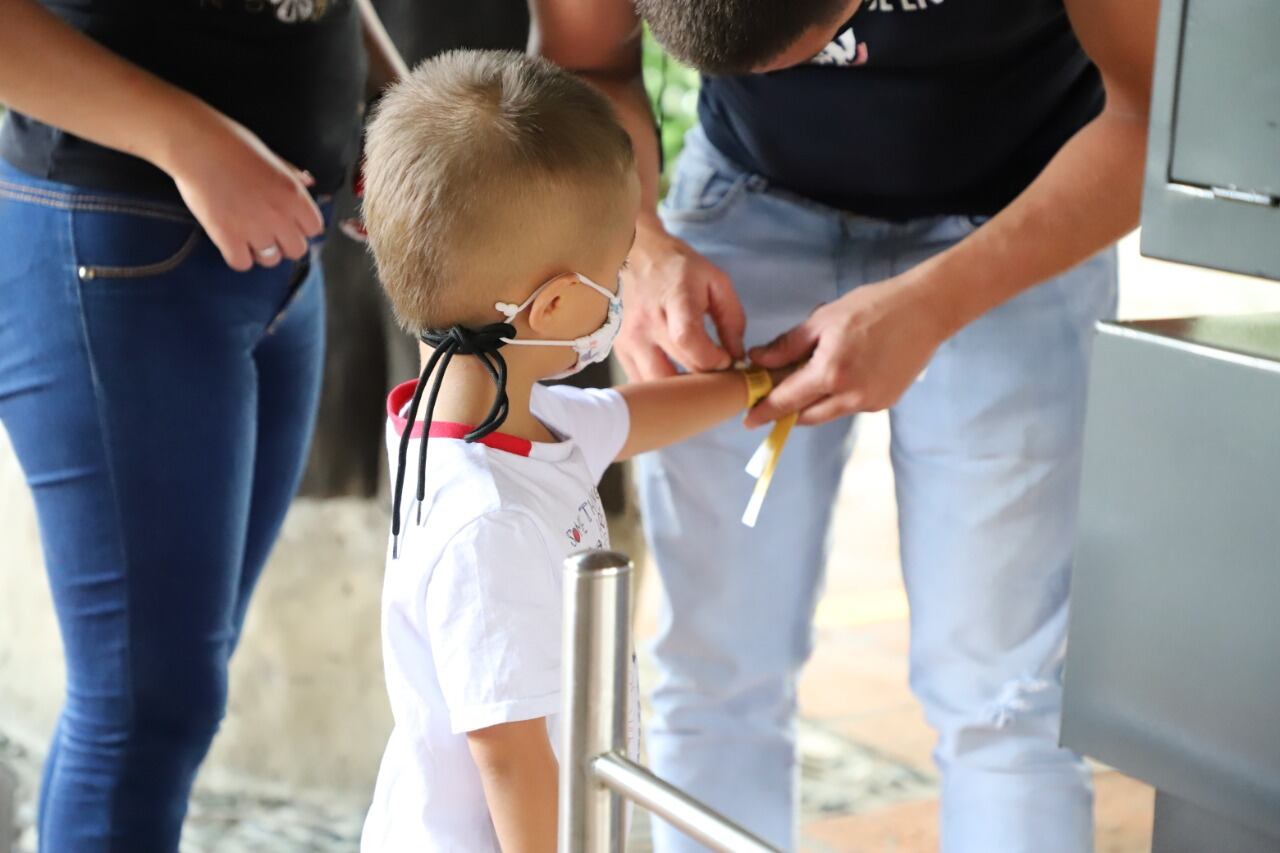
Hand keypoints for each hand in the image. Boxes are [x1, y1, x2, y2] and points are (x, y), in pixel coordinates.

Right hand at [160, 108, 324, 271]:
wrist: (197, 145)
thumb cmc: (234, 144)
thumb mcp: (271, 157)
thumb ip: (292, 175)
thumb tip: (309, 181)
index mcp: (294, 195)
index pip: (314, 229)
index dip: (301, 227)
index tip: (288, 221)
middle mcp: (279, 215)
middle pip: (297, 250)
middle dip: (284, 244)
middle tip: (268, 232)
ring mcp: (253, 228)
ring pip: (271, 260)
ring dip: (262, 252)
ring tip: (248, 235)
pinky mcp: (227, 237)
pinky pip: (242, 264)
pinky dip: (238, 257)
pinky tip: (232, 242)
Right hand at [615, 217, 745, 379]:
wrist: (632, 252)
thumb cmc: (676, 266)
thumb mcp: (715, 280)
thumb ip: (732, 319)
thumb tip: (736, 355)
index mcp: (674, 300)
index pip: (688, 341)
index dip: (711, 359)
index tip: (725, 360)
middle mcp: (646, 323)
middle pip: (674, 370)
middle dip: (701, 381)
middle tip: (715, 375)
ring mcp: (628, 338)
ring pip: (654, 385)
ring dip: (678, 391)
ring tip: (695, 382)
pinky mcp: (618, 349)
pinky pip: (640, 382)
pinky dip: (659, 387)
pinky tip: (674, 380)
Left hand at [744, 279, 946, 427]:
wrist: (926, 310)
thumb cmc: (873, 307)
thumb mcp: (823, 320)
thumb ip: (787, 345)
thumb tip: (757, 359)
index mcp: (830, 373)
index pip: (787, 401)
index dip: (765, 412)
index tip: (748, 420)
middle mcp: (850, 396)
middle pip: (806, 415)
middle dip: (787, 410)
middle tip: (772, 396)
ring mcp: (870, 402)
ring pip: (828, 412)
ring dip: (813, 402)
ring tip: (810, 375)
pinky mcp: (885, 402)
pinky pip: (850, 406)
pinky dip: (837, 396)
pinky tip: (843, 371)